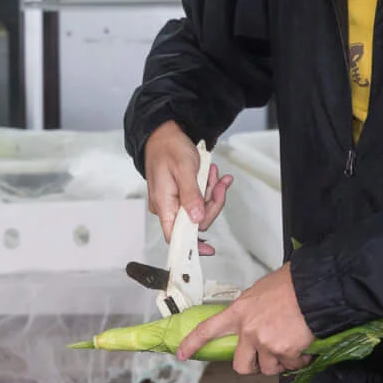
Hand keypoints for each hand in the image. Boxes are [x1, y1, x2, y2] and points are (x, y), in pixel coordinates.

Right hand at [144, 122, 231, 252]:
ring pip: (199, 209)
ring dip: (211, 192)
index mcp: (164, 204)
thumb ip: (191, 195)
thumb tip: (197, 219)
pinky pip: (197, 199)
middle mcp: (167, 206)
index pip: (175, 236)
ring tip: (213, 174)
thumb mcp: (184, 169)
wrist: (163, 133)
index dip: (192, 245)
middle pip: (195, 221)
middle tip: (218, 185)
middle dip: (211, 203)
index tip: (208, 250)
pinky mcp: (180, 194)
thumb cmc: (169, 148)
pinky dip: (208, 189)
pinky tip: (213, 176)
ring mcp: (173, 201)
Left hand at [177, 264, 313, 375]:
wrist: (313, 288)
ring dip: (279, 363)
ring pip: (268, 368)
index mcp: (238, 312)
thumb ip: (250, 311)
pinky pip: (290, 366)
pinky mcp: (284, 352)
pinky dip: (298, 361)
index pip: (207, 329)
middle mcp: (248, 331)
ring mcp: (265, 343)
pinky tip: (304, 348)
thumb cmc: (289, 284)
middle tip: (263, 360)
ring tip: (290, 348)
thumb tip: (253, 319)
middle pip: (240, 365)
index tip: (182, 354)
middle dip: (252, 366)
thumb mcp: (259, 292)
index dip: (193, 344)